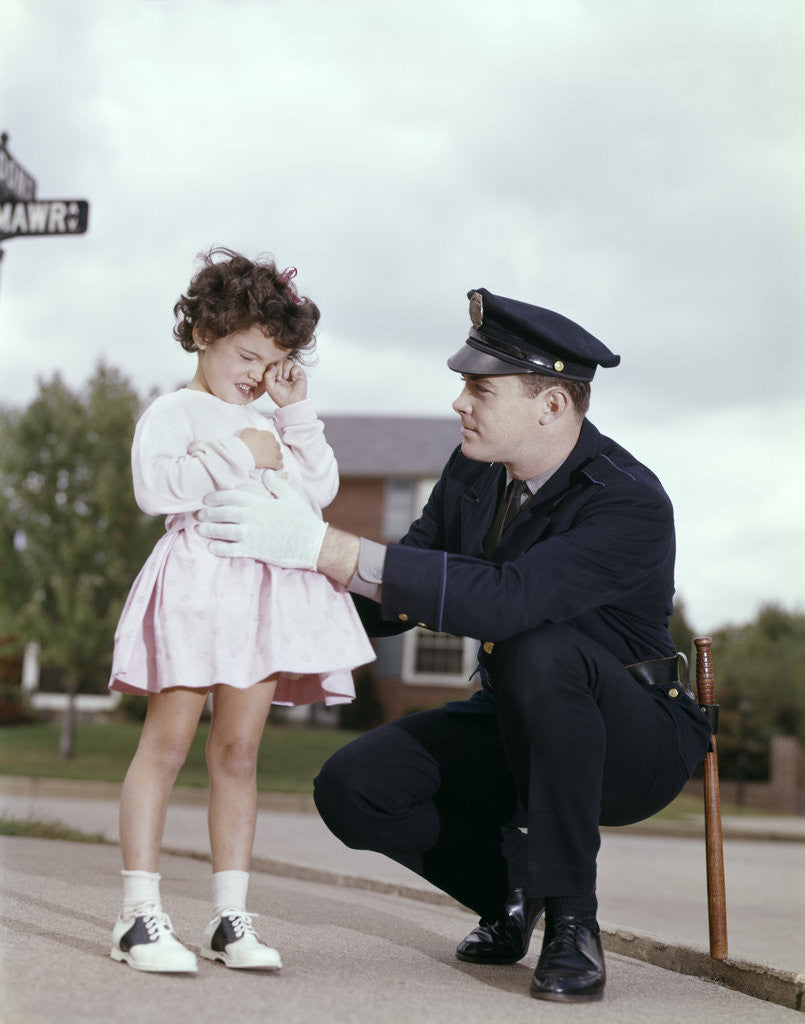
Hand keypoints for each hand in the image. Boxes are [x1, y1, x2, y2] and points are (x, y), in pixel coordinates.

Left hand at [197, 471, 326, 569]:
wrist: (312, 544)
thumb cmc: (303, 519)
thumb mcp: (292, 497)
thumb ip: (276, 484)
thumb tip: (266, 472)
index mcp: (259, 504)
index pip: (232, 496)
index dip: (216, 496)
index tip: (207, 498)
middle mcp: (251, 518)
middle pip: (223, 513)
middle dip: (208, 513)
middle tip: (199, 513)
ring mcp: (251, 535)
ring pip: (223, 531)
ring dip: (209, 530)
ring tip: (200, 529)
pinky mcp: (254, 551)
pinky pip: (231, 550)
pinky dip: (220, 549)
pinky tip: (212, 547)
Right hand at [239, 428, 282, 468]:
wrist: (242, 452)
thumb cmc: (244, 441)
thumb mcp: (248, 431)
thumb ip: (255, 431)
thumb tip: (256, 432)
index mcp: (269, 435)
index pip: (272, 438)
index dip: (268, 443)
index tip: (264, 446)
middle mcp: (274, 443)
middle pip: (277, 447)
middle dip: (273, 450)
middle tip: (266, 453)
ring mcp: (274, 453)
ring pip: (280, 456)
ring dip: (276, 458)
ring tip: (270, 460)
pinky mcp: (273, 462)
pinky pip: (280, 465)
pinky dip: (277, 466)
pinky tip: (274, 467)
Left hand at [264, 359, 307, 407]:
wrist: (291, 402)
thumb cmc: (280, 396)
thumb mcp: (269, 386)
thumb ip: (267, 375)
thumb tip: (273, 366)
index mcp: (275, 374)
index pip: (273, 365)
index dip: (272, 370)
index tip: (274, 379)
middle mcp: (283, 372)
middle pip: (280, 362)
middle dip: (278, 370)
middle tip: (279, 379)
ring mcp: (292, 372)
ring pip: (288, 362)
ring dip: (285, 370)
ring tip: (286, 378)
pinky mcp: (299, 373)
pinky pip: (296, 366)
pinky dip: (294, 372)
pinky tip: (293, 379)